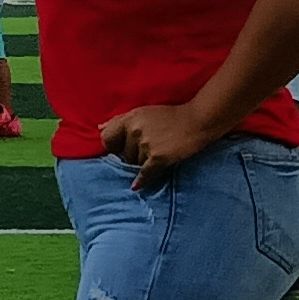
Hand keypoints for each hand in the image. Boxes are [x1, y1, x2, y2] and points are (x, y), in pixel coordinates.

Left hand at [96, 101, 230, 187]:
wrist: (198, 120)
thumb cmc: (172, 116)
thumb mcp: (143, 112)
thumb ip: (120, 120)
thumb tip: (99, 128)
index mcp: (130, 119)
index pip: (108, 138)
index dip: (113, 147)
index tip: (118, 151)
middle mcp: (135, 131)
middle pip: (124, 153)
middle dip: (134, 154)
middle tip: (150, 149)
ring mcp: (146, 144)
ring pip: (136, 163)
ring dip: (144, 162)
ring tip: (160, 153)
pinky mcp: (159, 157)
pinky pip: (145, 172)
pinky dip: (141, 181)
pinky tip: (136, 187)